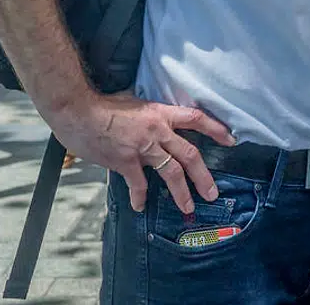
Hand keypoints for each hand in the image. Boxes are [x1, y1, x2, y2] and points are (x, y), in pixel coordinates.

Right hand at [48, 92, 235, 213]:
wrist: (79, 111)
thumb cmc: (103, 104)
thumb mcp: (134, 102)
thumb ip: (148, 114)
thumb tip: (153, 120)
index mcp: (161, 113)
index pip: (196, 118)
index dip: (216, 129)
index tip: (231, 140)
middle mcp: (157, 131)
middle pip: (190, 154)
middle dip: (203, 176)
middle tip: (212, 193)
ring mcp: (143, 148)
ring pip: (171, 172)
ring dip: (182, 192)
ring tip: (189, 207)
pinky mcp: (126, 162)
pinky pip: (138, 184)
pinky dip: (139, 197)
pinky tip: (140, 206)